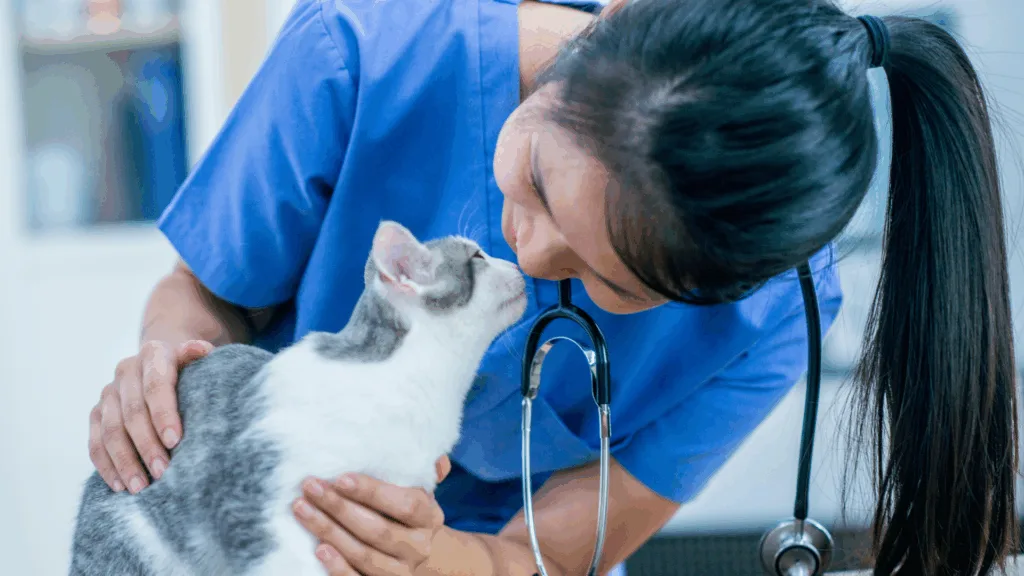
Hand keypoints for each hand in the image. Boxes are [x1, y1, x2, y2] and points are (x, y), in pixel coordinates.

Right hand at [88, 340, 213, 492]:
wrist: (162, 363)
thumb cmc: (190, 370)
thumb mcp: (199, 361)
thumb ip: (199, 357)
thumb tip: (200, 349)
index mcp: (153, 355)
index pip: (155, 386)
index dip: (164, 413)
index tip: (175, 441)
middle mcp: (126, 371)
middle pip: (132, 412)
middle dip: (147, 445)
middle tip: (162, 472)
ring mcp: (108, 393)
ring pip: (110, 431)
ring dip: (125, 461)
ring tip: (141, 487)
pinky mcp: (96, 413)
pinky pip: (95, 443)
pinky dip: (107, 466)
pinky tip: (120, 485)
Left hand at [294, 456, 451, 574]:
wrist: (425, 559)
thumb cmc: (410, 516)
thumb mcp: (420, 493)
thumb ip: (424, 472)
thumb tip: (437, 458)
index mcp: (429, 518)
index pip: (404, 505)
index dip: (372, 492)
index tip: (341, 478)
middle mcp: (418, 547)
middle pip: (378, 530)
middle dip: (340, 507)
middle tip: (311, 487)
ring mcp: (402, 572)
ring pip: (364, 555)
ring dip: (330, 532)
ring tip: (303, 509)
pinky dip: (338, 567)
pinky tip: (318, 549)